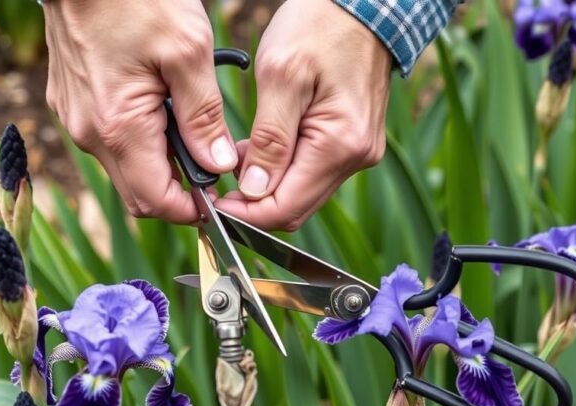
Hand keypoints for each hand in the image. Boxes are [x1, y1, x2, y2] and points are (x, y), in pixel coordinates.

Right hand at [42, 0, 235, 222]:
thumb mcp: (188, 51)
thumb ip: (203, 116)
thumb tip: (219, 165)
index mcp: (118, 128)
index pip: (155, 201)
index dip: (192, 211)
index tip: (221, 199)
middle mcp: (88, 133)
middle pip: (138, 191)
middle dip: (178, 189)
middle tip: (214, 164)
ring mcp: (74, 118)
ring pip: (124, 165)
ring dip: (159, 160)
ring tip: (190, 124)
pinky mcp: (70, 102)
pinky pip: (108, 137)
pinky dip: (139, 137)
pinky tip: (161, 105)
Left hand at [215, 0, 391, 230]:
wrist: (362, 4)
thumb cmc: (320, 27)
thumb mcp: (281, 77)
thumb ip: (268, 140)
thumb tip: (254, 190)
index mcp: (340, 145)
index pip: (287, 207)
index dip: (246, 214)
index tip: (214, 202)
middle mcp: (355, 157)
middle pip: (296, 208)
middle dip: (253, 204)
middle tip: (217, 185)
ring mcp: (357, 151)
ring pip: (302, 192)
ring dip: (266, 186)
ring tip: (233, 160)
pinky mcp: (351, 142)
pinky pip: (312, 172)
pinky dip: (282, 170)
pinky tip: (259, 151)